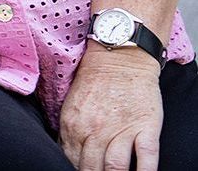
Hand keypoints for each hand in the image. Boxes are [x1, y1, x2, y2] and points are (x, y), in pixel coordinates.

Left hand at [59, 43, 162, 169]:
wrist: (120, 53)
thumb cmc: (94, 77)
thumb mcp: (72, 102)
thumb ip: (69, 130)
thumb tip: (66, 153)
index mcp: (73, 123)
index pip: (70, 160)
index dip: (75, 169)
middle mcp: (95, 130)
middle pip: (91, 169)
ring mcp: (121, 130)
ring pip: (115, 169)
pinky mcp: (145, 129)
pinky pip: (146, 161)